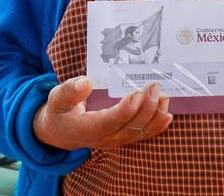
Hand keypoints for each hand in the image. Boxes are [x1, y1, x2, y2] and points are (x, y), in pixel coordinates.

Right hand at [32, 76, 172, 150]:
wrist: (61, 132)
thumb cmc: (60, 111)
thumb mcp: (56, 98)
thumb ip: (69, 91)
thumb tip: (85, 82)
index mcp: (88, 128)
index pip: (111, 121)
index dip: (126, 110)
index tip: (137, 93)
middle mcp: (105, 138)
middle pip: (130, 127)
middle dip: (146, 108)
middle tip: (154, 87)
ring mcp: (115, 140)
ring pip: (139, 132)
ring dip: (155, 116)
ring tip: (165, 98)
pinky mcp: (122, 138)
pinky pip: (142, 135)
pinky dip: (157, 126)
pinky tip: (167, 115)